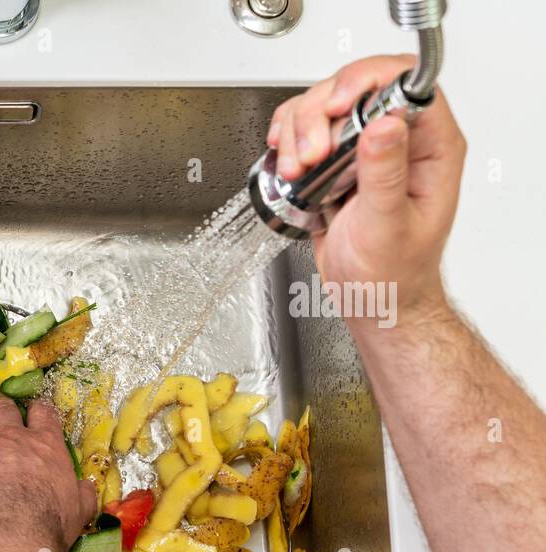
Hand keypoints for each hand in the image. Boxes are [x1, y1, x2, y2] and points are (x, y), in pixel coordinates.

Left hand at [0, 384, 95, 551]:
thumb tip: (87, 489)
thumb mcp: (78, 508)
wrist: (13, 533)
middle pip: (1, 410)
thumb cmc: (50, 523)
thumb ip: (81, 495)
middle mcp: (12, 441)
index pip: (43, 419)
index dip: (37, 410)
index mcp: (45, 448)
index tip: (33, 405)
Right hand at [266, 55, 466, 314]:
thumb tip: (384, 124)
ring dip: (299, 131)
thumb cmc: (392, 275)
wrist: (374, 301)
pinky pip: (308, 129)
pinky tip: (287, 162)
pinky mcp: (338, 161)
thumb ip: (386, 175)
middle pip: (357, 87)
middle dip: (320, 115)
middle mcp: (402, 140)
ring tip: (296, 169)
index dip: (367, 83)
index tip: (335, 110)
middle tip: (310, 156)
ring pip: (326, 104)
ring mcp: (367, 148)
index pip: (408, 83)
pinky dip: (288, 140)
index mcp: (432, 149)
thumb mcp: (388, 228)